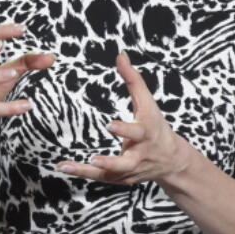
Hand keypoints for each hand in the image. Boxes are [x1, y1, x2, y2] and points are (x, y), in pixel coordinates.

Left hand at [57, 52, 191, 184]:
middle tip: (95, 159)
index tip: (110, 126)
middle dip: (112, 162)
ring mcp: (129, 170)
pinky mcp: (120, 179)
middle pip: (127, 162)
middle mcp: (139, 156)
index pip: (137, 133)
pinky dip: (82, 173)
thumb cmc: (156, 126)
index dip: (124, 130)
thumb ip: (133, 80)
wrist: (171, 160)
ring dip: (88, 171)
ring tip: (66, 166)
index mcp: (146, 134)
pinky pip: (100, 178)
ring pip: (109, 174)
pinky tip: (63, 167)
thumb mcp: (147, 103)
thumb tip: (120, 55)